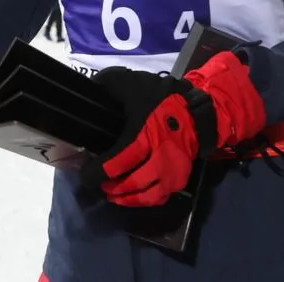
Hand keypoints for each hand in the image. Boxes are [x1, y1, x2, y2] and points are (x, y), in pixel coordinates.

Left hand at [79, 52, 264, 207]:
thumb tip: (89, 91)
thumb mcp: (130, 83)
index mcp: (145, 133)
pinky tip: (132, 195)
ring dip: (126, 198)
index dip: (99, 171)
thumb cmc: (160, 98)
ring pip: (146, 195)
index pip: (119, 160)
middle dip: (112, 187)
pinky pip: (159, 197)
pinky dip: (144, 200)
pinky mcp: (180, 178)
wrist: (197, 109)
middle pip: (132, 182)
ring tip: (112, 194)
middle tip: (99, 184)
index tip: (87, 175)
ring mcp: (172, 170)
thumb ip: (107, 85)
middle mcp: (160, 156)